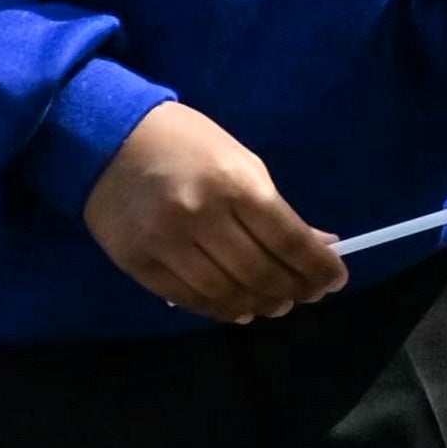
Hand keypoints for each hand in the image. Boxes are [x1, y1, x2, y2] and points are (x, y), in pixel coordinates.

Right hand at [83, 102, 347, 322]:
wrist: (112, 138)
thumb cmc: (189, 144)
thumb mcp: (243, 163)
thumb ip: (277, 210)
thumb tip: (319, 246)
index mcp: (237, 184)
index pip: (288, 240)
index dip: (317, 266)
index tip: (335, 280)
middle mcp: (202, 216)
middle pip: (258, 271)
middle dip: (292, 289)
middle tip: (308, 296)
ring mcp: (166, 242)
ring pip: (223, 292)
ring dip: (258, 304)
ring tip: (277, 305)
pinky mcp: (136, 262)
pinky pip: (186, 298)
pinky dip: (218, 309)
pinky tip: (239, 309)